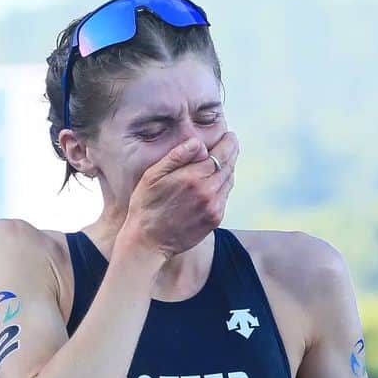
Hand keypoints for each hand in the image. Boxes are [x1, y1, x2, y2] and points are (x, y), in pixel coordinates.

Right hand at [122, 130, 239, 259]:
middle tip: (231, 143)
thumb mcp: (152, 176)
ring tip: (226, 159)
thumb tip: (197, 143)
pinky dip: (224, 187)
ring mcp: (213, 208)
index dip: (227, 143)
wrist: (147, 241)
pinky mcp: (214, 220)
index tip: (230, 136)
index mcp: (192, 177)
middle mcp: (207, 192)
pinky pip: (225, 198)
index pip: (220, 154)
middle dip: (231, 153)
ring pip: (229, 182)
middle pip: (228, 167)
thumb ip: (177, 156)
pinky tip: (217, 181)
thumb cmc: (146, 206)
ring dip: (229, 169)